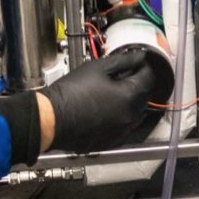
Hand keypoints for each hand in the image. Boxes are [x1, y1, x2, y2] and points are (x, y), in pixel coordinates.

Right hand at [41, 49, 155, 153]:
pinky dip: (121, 117)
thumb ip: (124, 60)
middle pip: (144, 96)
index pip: (148, 78)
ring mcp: (121, 132)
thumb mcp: (98, 68)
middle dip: (138, 83)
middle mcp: (130, 117)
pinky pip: (124, 127)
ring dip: (131, 101)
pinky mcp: (110, 142)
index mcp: (129, 97)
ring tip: (114, 91)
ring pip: (136, 113)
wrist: (50, 118)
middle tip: (124, 74)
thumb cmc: (70, 92)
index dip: (143, 67)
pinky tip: (107, 108)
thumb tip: (139, 56)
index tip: (137, 63)